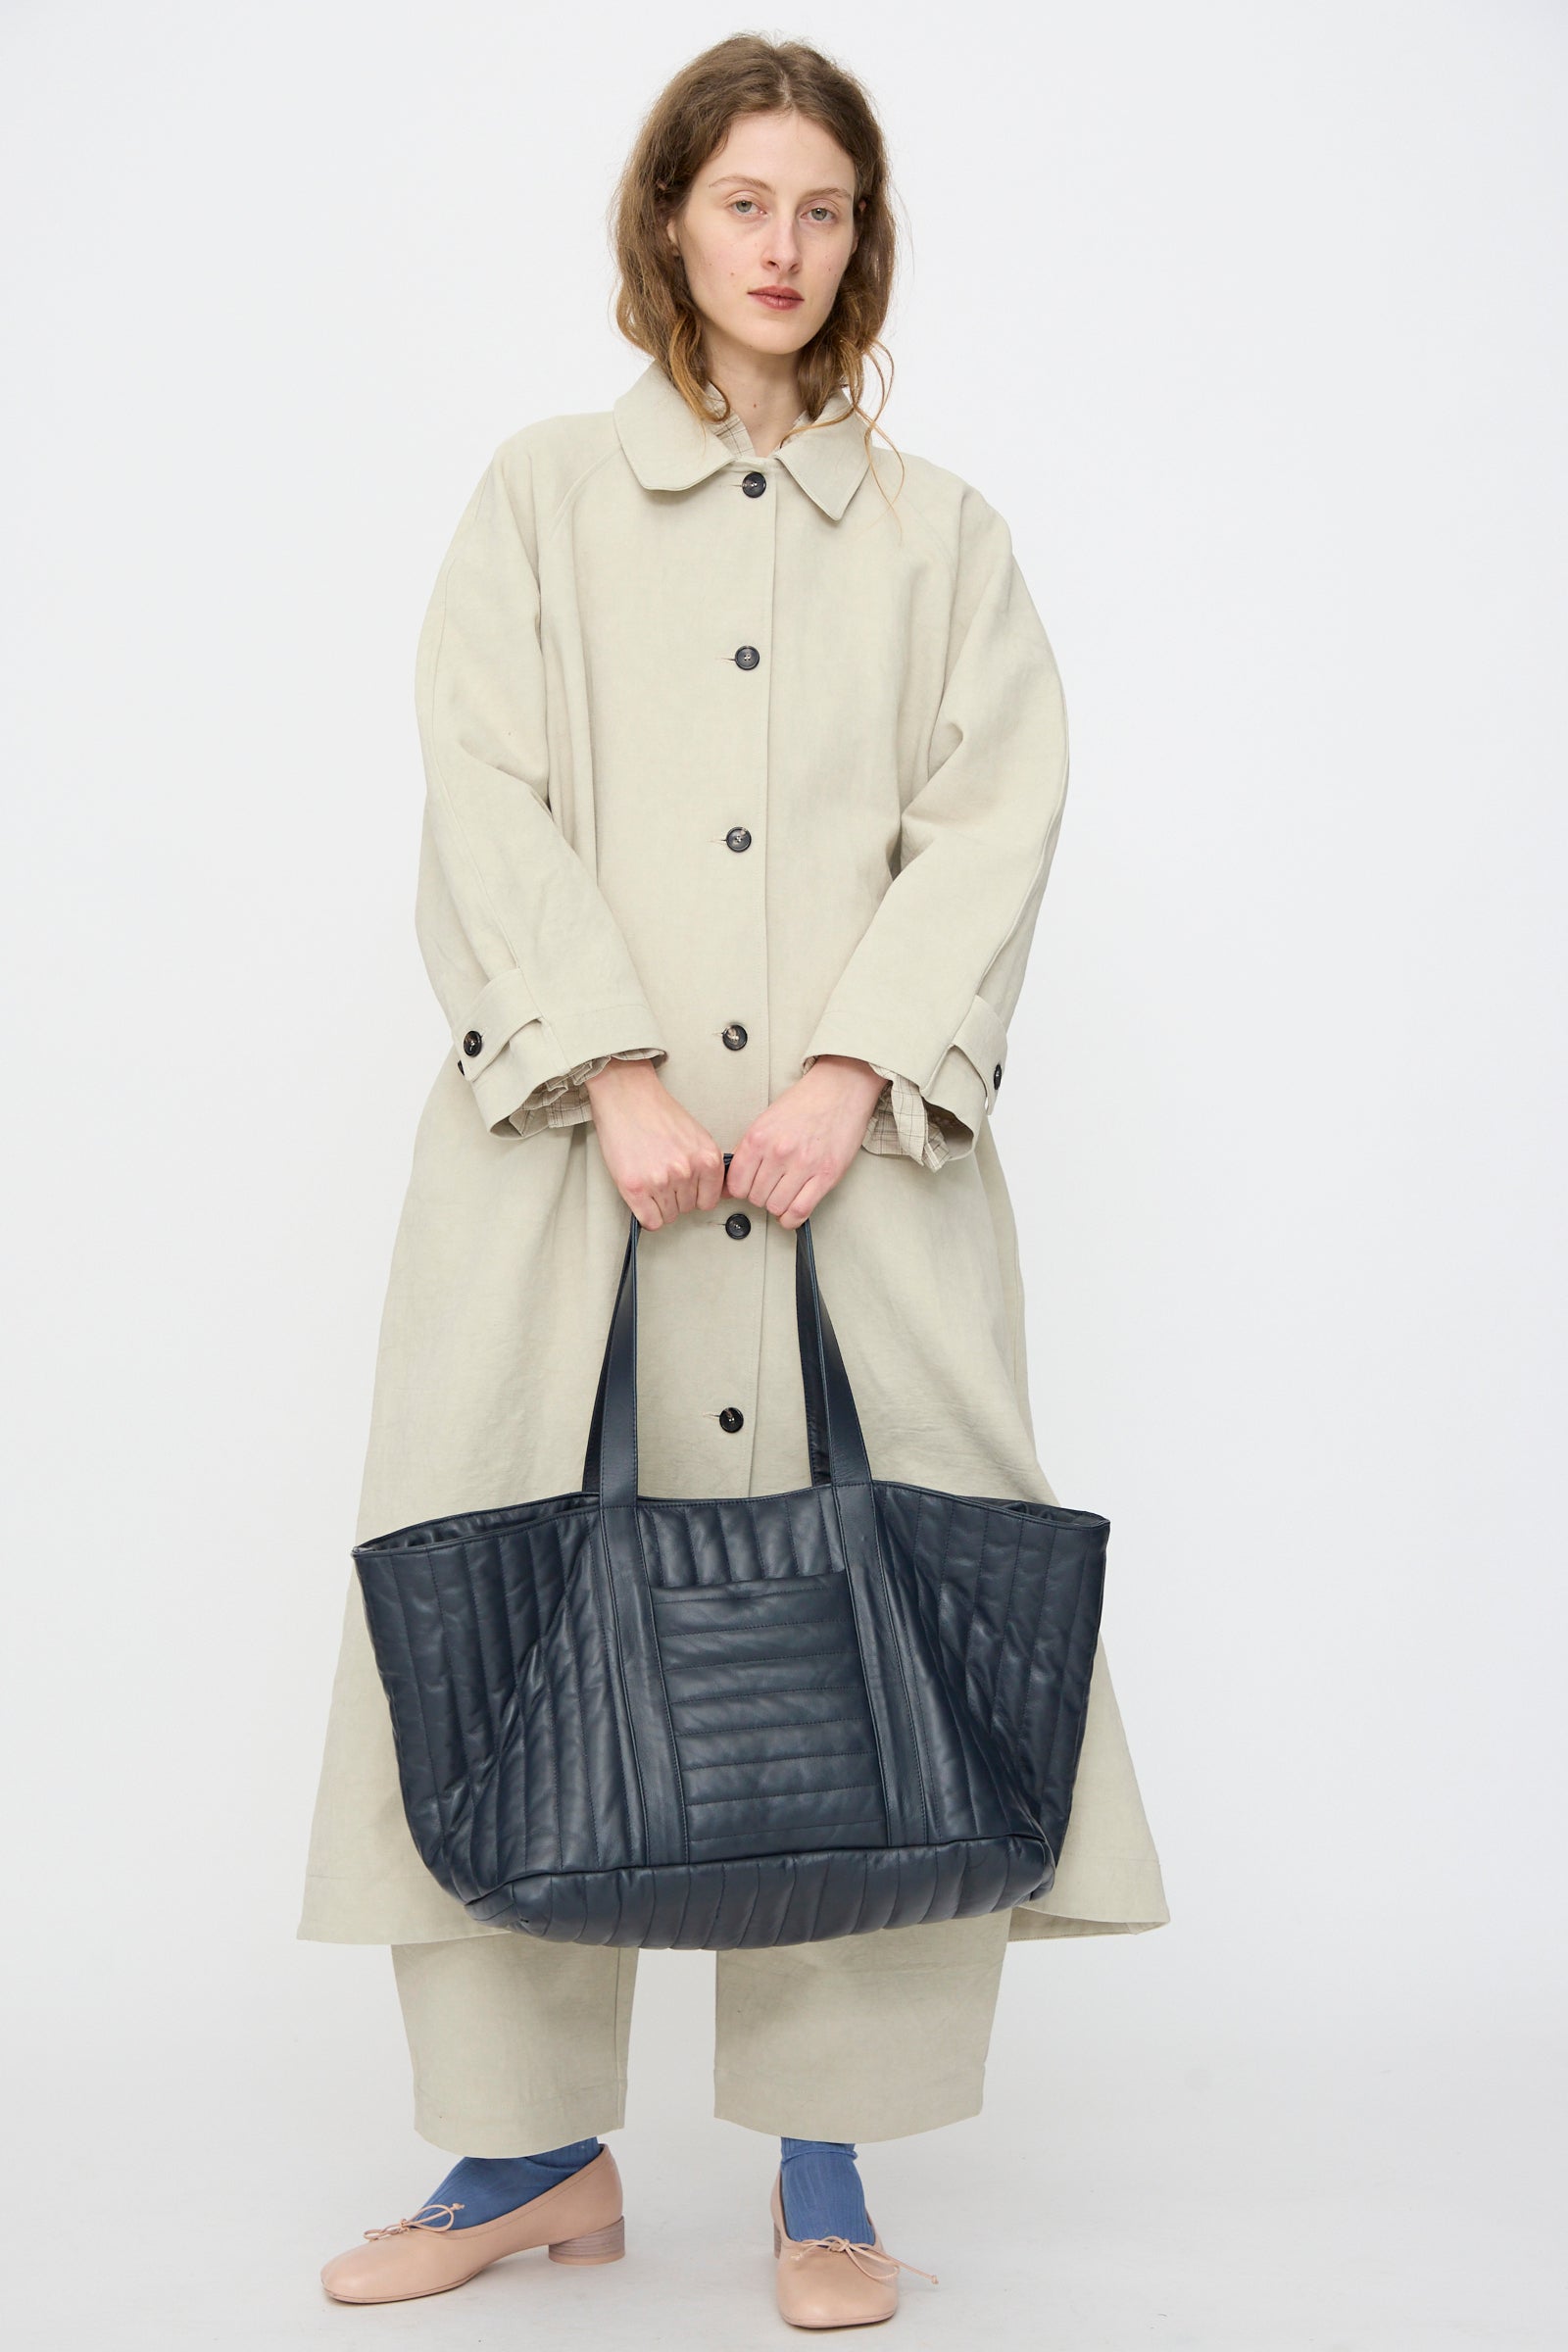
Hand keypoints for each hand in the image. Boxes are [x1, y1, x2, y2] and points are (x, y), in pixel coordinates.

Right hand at [584, 1058, 725, 1228]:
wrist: (626, 1096)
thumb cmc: (658, 1112)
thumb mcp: (696, 1136)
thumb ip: (705, 1164)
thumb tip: (714, 1193)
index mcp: (707, 1158)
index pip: (709, 1201)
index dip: (695, 1196)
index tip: (685, 1189)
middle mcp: (687, 1171)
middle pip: (687, 1209)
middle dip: (675, 1197)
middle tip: (661, 1176)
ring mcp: (661, 1180)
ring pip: (668, 1216)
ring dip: (658, 1204)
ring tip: (649, 1179)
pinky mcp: (635, 1187)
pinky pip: (650, 1220)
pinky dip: (646, 1214)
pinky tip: (642, 1197)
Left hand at [724, 1055, 885, 1229]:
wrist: (840, 1089)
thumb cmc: (805, 1103)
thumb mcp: (765, 1120)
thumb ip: (748, 1149)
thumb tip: (732, 1179)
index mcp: (758, 1137)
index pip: (736, 1184)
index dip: (740, 1190)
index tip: (748, 1188)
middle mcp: (778, 1152)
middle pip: (755, 1198)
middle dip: (761, 1197)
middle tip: (771, 1187)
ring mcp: (803, 1164)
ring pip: (776, 1207)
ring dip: (778, 1206)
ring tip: (785, 1193)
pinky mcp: (826, 1175)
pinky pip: (800, 1211)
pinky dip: (792, 1219)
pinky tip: (792, 1212)